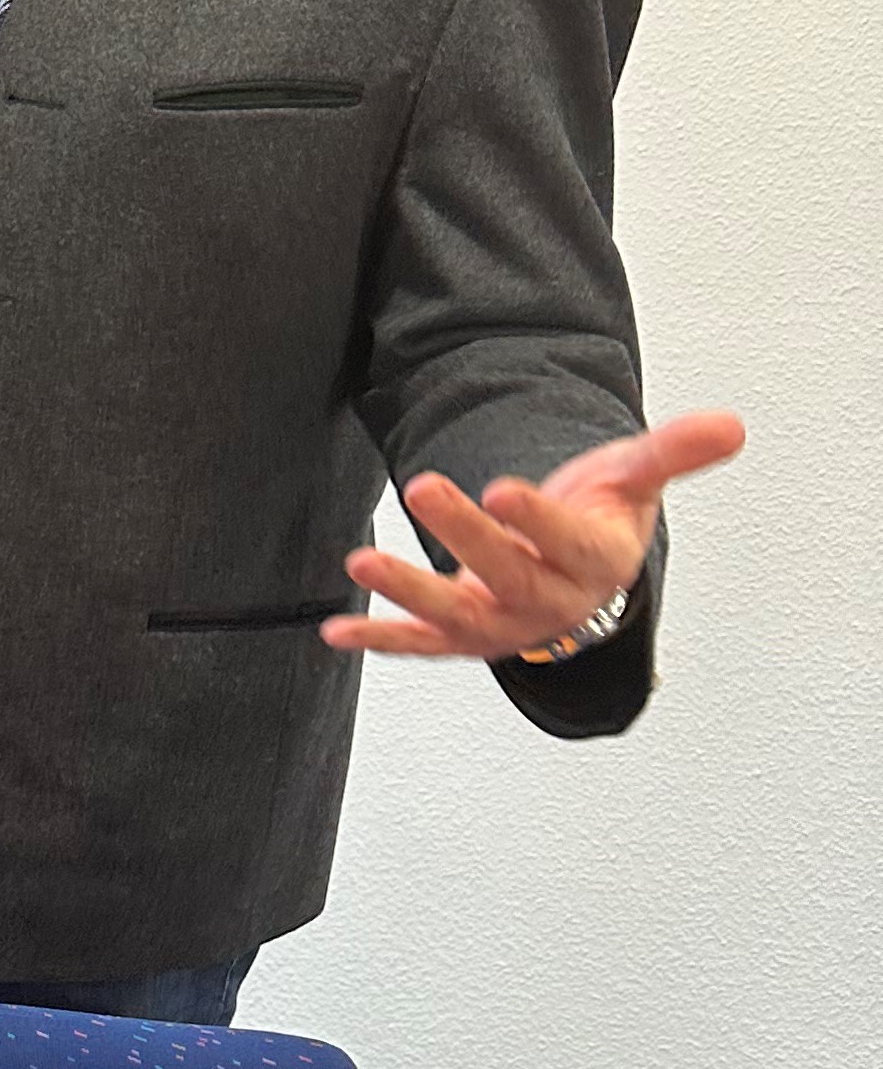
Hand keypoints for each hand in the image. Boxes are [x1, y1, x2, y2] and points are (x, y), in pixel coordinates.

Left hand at [320, 409, 746, 662]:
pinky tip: (336, 631)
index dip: (537, 519)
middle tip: (423, 486)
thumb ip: (673, 453)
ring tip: (361, 562)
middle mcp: (546, 601)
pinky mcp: (463, 638)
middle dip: (463, 534)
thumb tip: (732, 424)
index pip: (566, 542)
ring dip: (406, 592)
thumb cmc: (601, 518)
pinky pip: (421, 644)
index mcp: (592, 562)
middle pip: (504, 572)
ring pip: (455, 615)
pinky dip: (382, 638)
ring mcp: (502, 624)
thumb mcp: (634, 478)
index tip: (502, 488)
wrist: (578, 576)